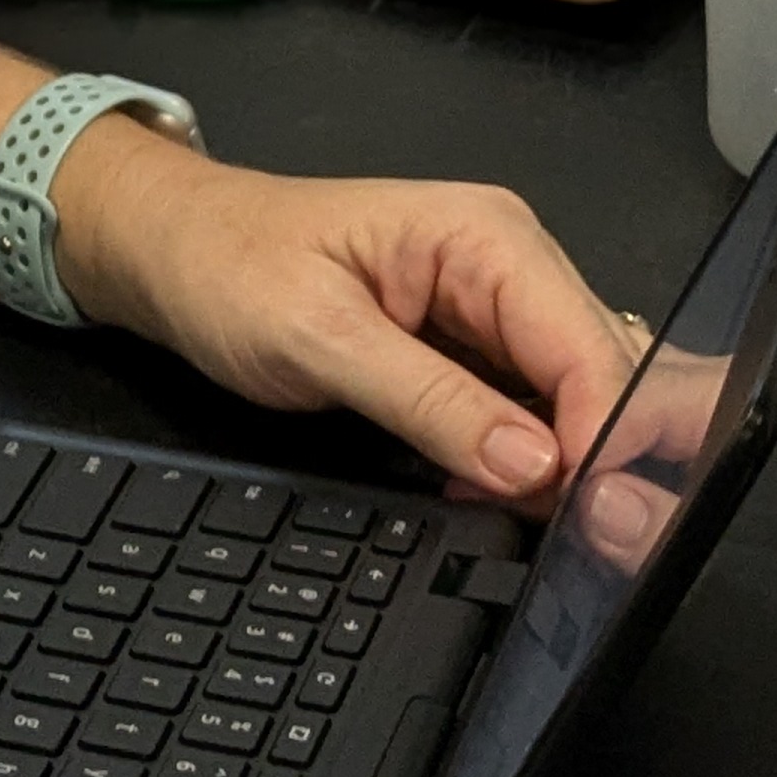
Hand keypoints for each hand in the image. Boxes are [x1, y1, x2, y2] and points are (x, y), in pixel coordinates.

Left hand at [55, 132, 639, 513]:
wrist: (174, 252)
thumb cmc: (228, 265)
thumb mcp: (318, 337)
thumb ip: (430, 402)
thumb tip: (534, 464)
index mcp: (486, 237)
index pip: (588, 347)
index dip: (603, 438)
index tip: (590, 517)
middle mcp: (508, 265)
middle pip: (600, 375)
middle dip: (597, 458)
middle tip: (578, 539)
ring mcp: (494, 309)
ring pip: (574, 401)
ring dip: (562, 467)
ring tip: (537, 524)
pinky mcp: (472, 351)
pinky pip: (529, 413)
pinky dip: (522, 463)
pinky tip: (495, 495)